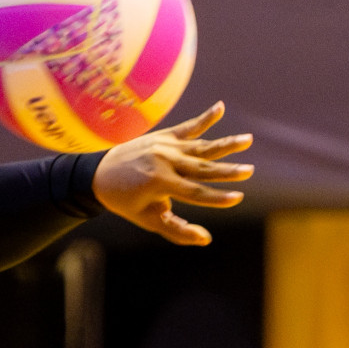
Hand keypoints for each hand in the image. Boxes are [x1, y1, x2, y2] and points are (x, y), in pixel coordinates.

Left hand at [92, 102, 254, 245]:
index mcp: (158, 183)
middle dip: (227, 171)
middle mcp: (163, 161)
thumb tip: (206, 239)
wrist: (99, 174)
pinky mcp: (164, 136)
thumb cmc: (126, 202)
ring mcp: (164, 146)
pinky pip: (188, 127)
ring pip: (201, 146)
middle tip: (249, 171)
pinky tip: (220, 108)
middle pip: (202, 168)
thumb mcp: (147, 219)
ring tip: (247, 139)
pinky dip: (205, 118)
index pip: (194, 192)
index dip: (216, 197)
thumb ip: (176, 230)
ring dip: (225, 144)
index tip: (238, 198)